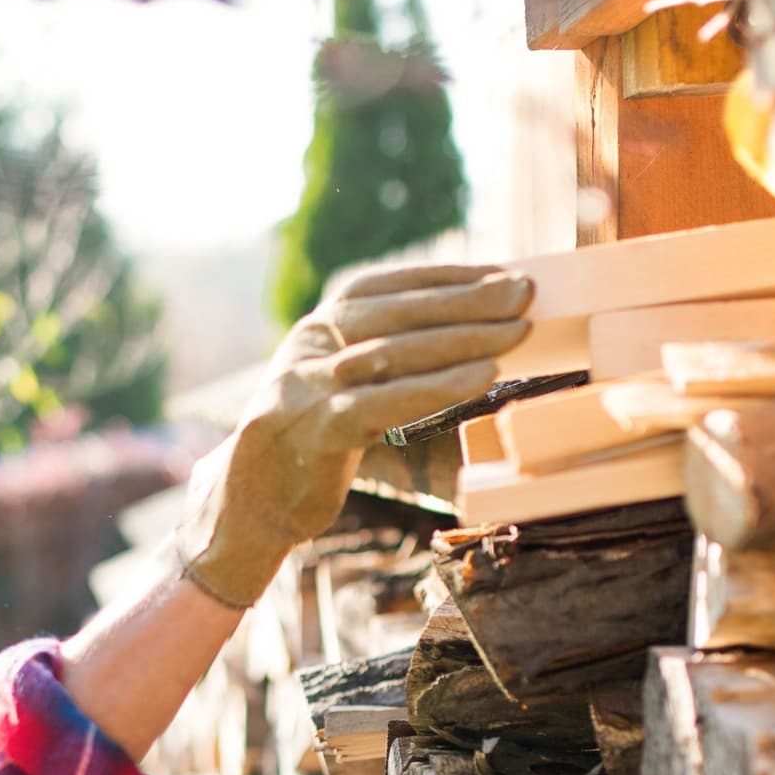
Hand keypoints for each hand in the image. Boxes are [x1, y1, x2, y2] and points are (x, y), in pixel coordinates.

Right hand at [175, 261, 533, 607]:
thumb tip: (469, 330)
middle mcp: (310, 345)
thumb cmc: (313, 442)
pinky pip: (380, 404)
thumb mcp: (343, 386)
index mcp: (319, 326)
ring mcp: (306, 386)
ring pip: (392, 354)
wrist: (251, 502)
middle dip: (465, 301)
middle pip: (396, 314)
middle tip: (523, 293)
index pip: (390, 286)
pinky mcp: (311, 431)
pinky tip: (481, 380)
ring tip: (516, 332)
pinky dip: (434, 389)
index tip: (504, 272)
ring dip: (460, 340)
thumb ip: (387, 357)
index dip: (449, 277)